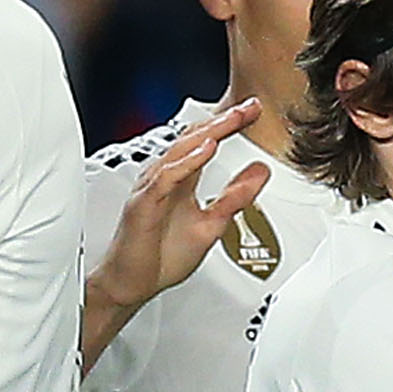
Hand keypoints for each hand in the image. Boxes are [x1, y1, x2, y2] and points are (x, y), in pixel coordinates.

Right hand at [81, 96, 263, 365]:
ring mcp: (152, 189)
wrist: (132, 284)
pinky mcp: (144, 204)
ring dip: (206, 134)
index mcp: (181, 180)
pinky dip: (186, 163)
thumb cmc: (161, 257)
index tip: (253, 111)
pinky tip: (205, 151)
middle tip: (248, 107)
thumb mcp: (212, 224)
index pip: (206, 143)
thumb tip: (260, 174)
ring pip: (179, 152)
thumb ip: (235, 198)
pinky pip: (166, 178)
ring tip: (231, 120)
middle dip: (222, 121)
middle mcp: (165, 178)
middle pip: (193, 139)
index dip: (229, 125)